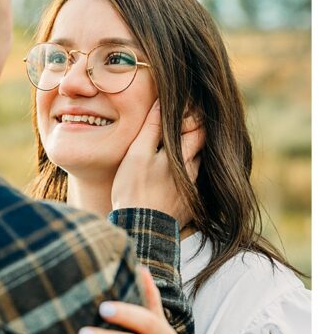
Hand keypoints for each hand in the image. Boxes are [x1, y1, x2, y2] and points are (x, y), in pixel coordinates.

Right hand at [111, 100, 204, 225]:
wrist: (141, 229)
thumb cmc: (133, 189)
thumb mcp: (137, 155)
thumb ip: (151, 129)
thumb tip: (161, 104)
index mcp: (181, 156)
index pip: (196, 129)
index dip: (194, 116)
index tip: (188, 106)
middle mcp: (192, 171)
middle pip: (200, 147)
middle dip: (195, 135)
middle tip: (185, 125)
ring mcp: (192, 190)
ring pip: (196, 167)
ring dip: (192, 157)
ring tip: (177, 153)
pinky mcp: (189, 207)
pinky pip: (192, 187)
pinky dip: (187, 179)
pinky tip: (174, 182)